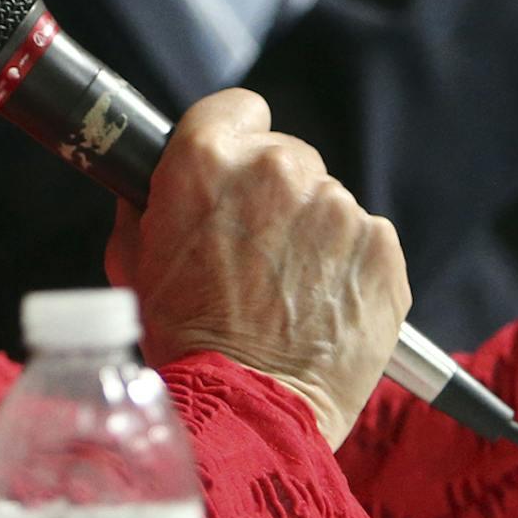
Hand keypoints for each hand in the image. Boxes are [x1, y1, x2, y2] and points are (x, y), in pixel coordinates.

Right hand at [104, 90, 409, 450]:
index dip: (234, 139)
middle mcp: (278, 170)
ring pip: (327, 203)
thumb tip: (158, 182)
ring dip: (312, 237)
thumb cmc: (185, 342)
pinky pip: (365, 241)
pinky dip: (349, 268)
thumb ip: (149, 204)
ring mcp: (336, 207)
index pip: (237, 106)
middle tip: (255, 255)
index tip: (235, 172)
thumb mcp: (136, 260)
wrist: (248, 411)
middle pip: (287, 157)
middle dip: (274, 197)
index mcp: (209, 160)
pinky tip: (322, 308)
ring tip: (288, 296)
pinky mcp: (381, 247)